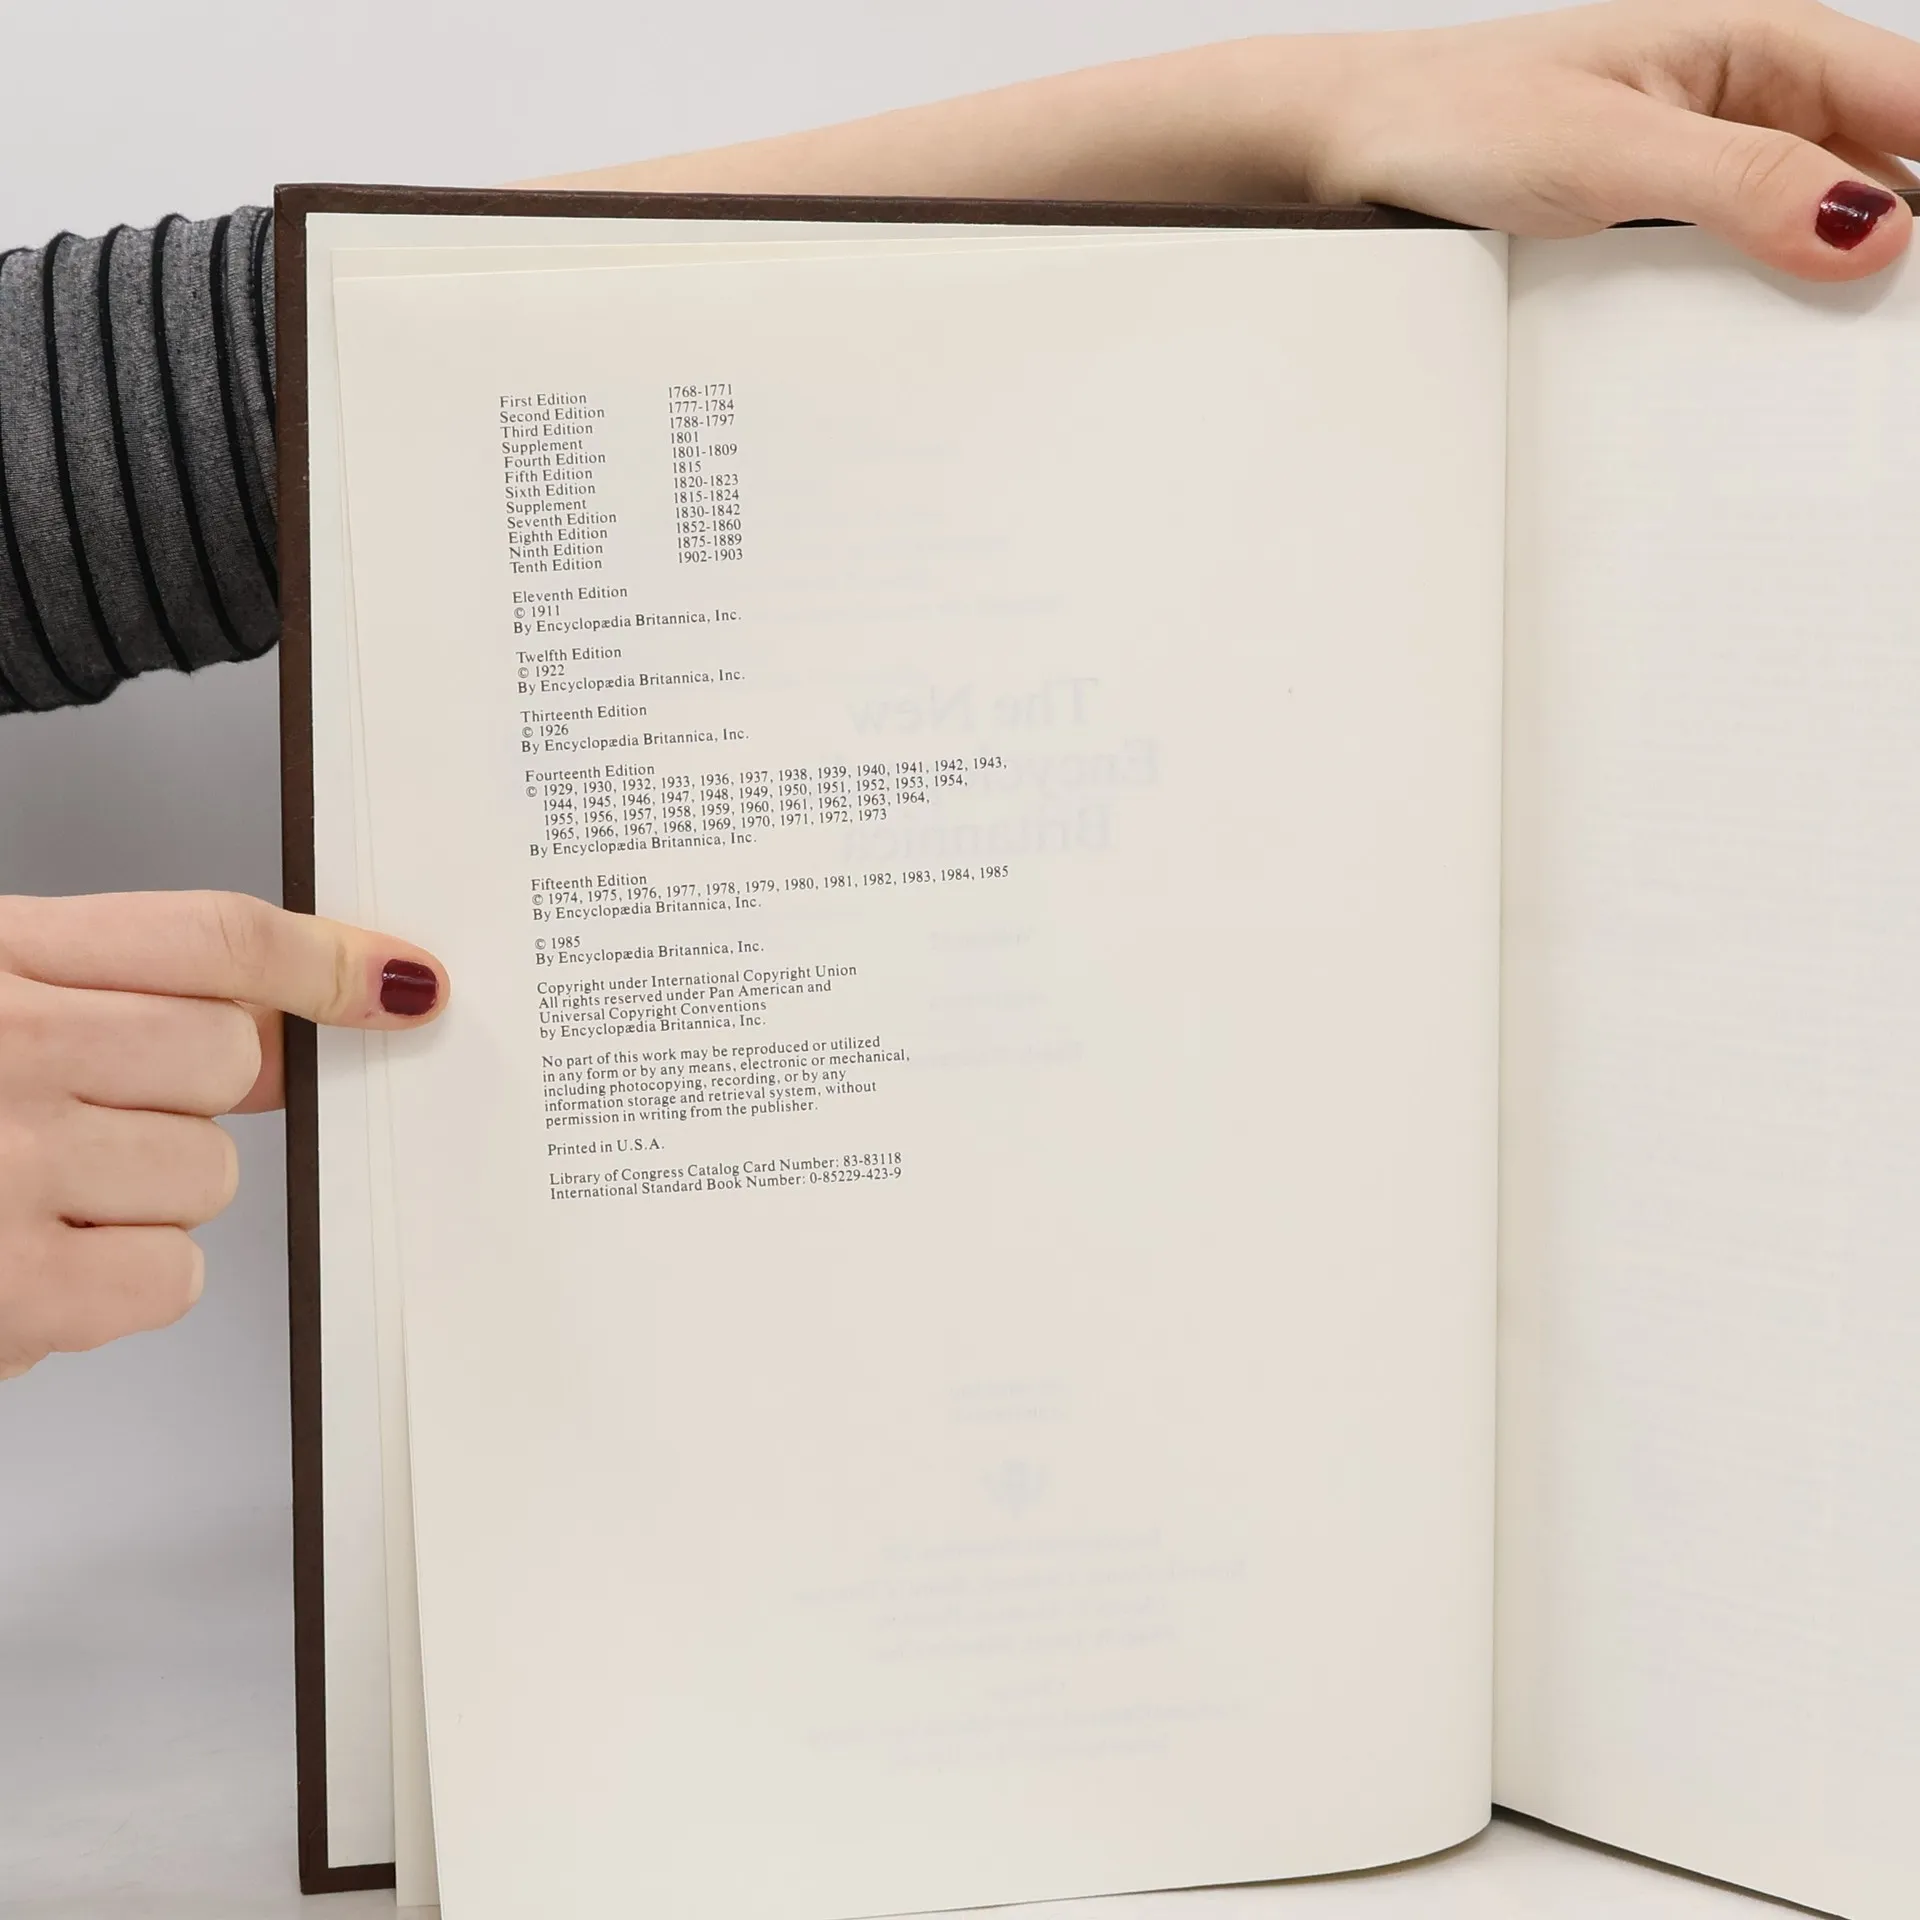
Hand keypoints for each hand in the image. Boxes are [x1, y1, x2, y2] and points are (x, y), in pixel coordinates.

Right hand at [0, 892, 446, 1380]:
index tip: (393, 983)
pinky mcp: (12, 1297)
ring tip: (19, 1194)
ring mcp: (5, 1172)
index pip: (206, 937)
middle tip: (83, 1116)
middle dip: (180, 1096)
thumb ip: (93, 990)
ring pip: (207, 1176)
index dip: (319, 958)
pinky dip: (116, 1282)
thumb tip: (266, 1031)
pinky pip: (169, 1278)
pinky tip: (25, 1263)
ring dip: (142, 1195)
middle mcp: (1, 1050)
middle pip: (228, 1060)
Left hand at [547, 0, 1919, 281]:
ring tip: (1825, 377)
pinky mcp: (1621, 223)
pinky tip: (1728, 370)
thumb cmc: (1444, 118)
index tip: (1917, 294)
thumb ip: (1746, 191)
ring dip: (1813, 292)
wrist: (1322, 153)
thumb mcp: (1610, 156)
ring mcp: (1677, 166)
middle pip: (1872, 175)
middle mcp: (1727, 103)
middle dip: (1885, 259)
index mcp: (1755, 49)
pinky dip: (1735, 313)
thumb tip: (1876, 232)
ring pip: (1794, 231)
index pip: (1913, 113)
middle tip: (1877, 362)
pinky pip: (1711, 269)